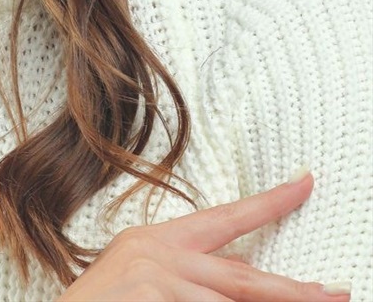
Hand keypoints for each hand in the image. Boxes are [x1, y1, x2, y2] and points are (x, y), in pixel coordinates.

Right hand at [56, 170, 351, 300]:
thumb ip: (183, 282)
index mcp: (158, 242)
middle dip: (294, 292)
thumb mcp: (140, 283)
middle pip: (243, 277)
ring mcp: (156, 280)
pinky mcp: (152, 297)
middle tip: (336, 294)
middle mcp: (159, 255)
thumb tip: (233, 292)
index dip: (270, 203)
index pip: (226, 219)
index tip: (306, 185)